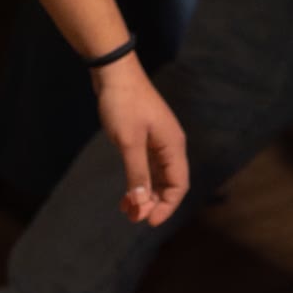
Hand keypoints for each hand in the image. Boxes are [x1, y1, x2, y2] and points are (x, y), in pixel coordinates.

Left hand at [94, 59, 187, 224]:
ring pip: (156, 176)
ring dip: (144, 194)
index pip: (179, 185)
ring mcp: (157, 141)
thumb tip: (141, 203)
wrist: (114, 71)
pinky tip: (127, 191)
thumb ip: (136, 173)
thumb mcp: (129, 142)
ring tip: (127, 209)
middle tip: (132, 217)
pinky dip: (138, 180)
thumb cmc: (123, 104)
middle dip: (153, 203)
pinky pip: (146, 166)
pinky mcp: (144, 137)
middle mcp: (170, 145)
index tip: (148, 221)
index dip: (166, 206)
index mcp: (173, 146)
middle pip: (168, 183)